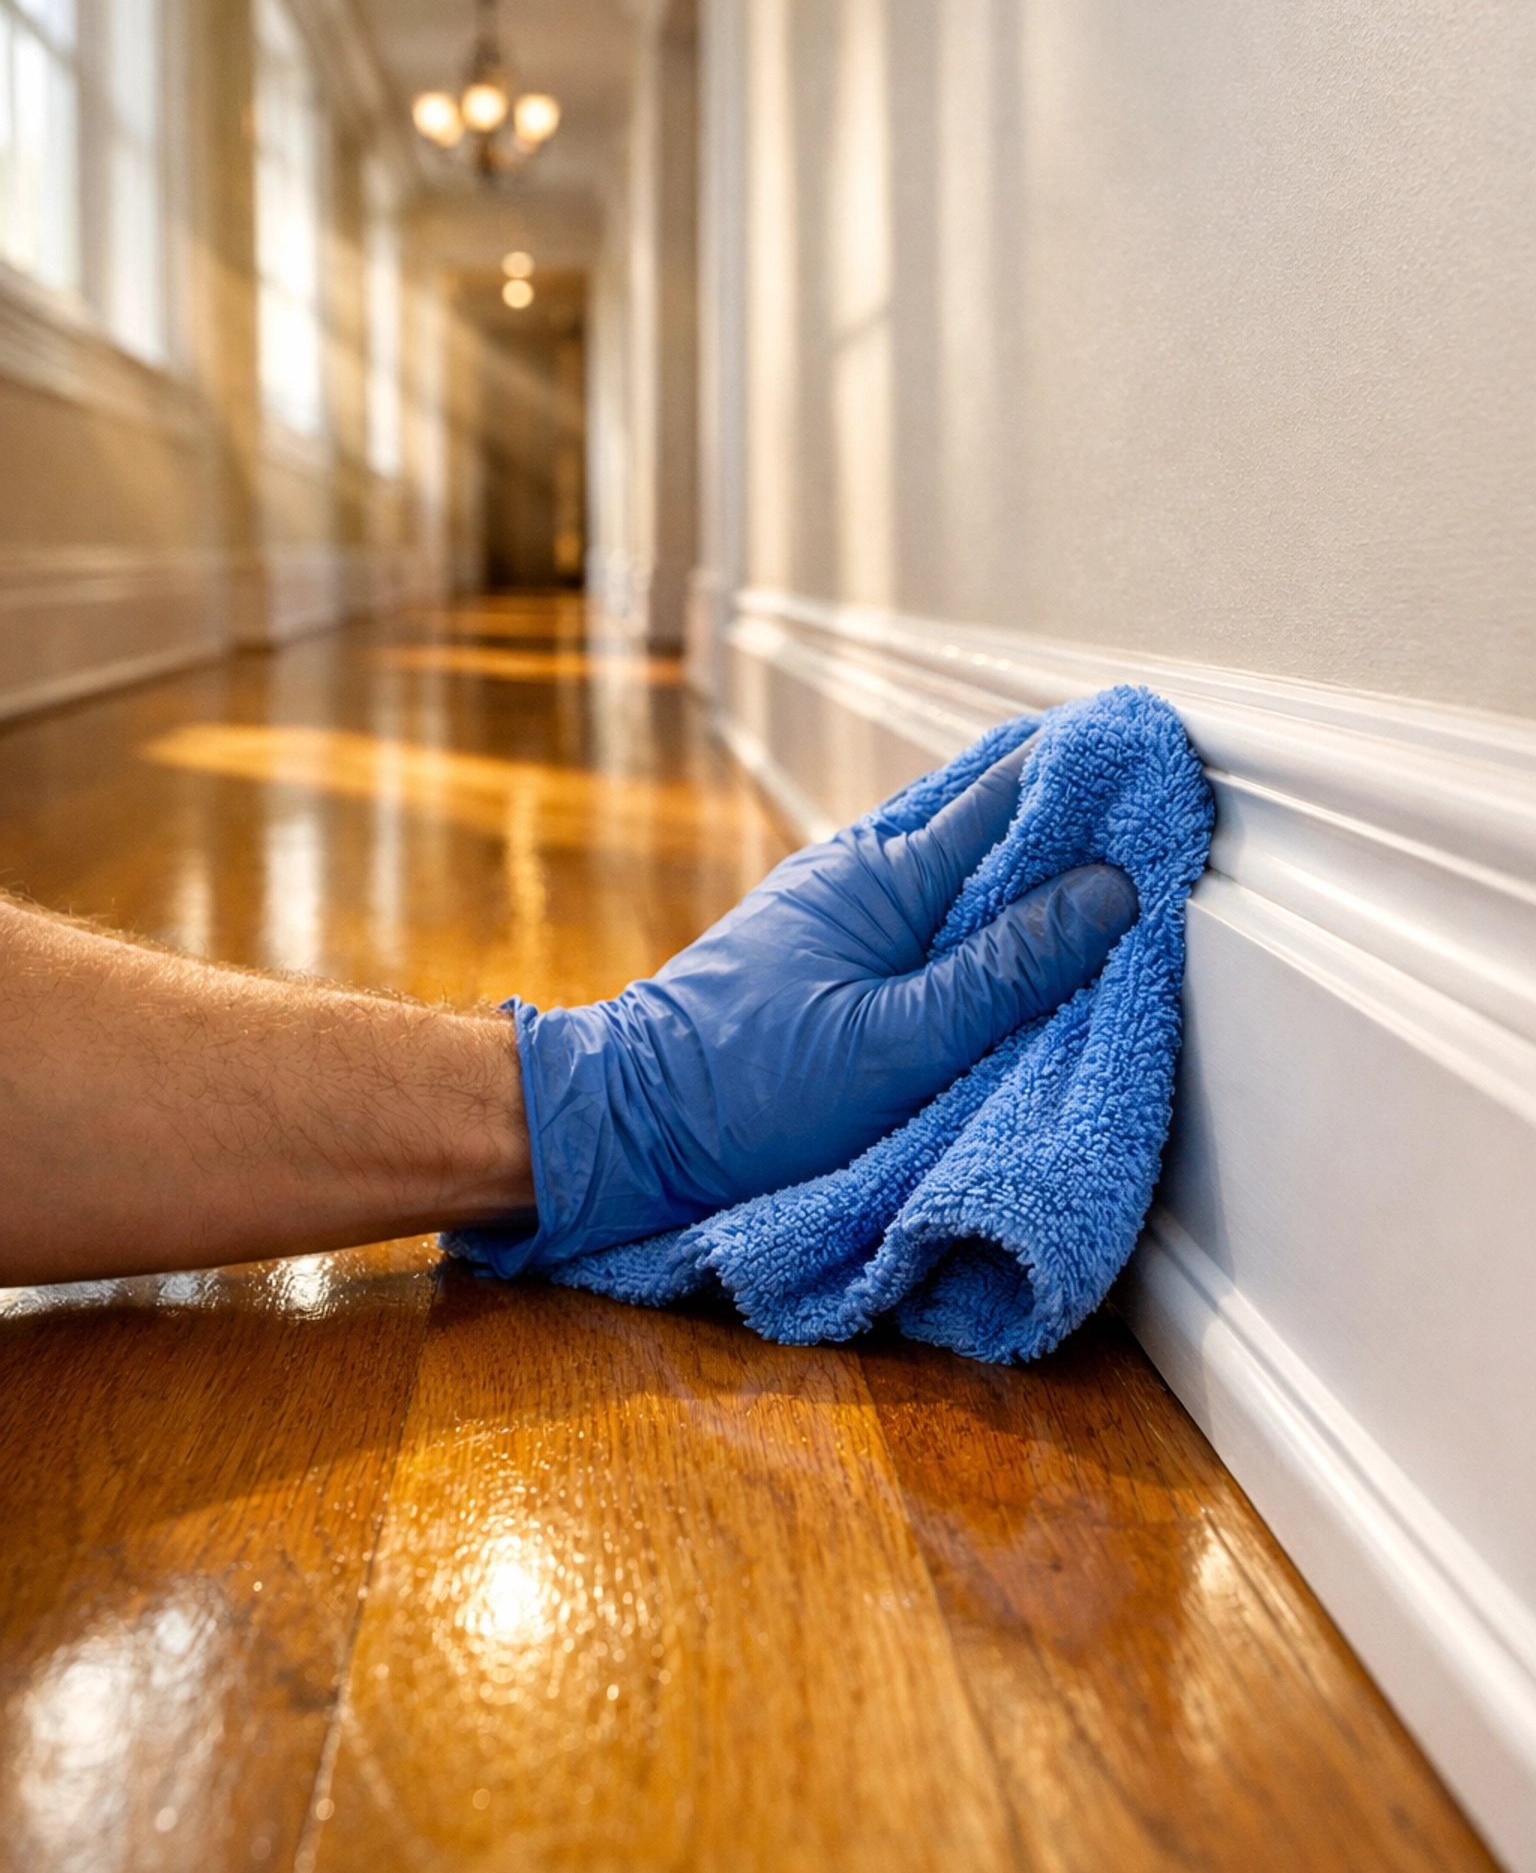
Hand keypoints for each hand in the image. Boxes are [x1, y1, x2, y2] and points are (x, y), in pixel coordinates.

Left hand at [493, 742, 1139, 1268]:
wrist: (626, 1124)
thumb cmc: (747, 1092)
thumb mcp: (897, 1043)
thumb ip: (1005, 970)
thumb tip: (1109, 889)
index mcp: (884, 875)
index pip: (1009, 794)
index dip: (1088, 771)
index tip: (1158, 749)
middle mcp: (861, 870)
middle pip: (988, 818)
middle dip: (1070, 808)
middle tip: (1154, 800)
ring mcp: (839, 908)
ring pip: (958, 865)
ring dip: (1027, 861)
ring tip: (1107, 859)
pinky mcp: (826, 952)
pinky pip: (925, 911)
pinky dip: (980, 909)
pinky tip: (1011, 931)